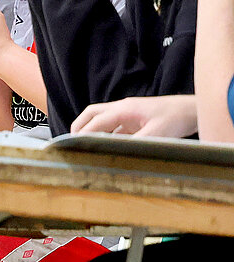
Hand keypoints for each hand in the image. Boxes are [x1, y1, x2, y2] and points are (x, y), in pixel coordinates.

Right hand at [73, 95, 198, 137]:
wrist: (192, 110)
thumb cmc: (177, 118)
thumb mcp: (156, 134)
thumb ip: (134, 143)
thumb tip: (116, 153)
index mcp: (124, 109)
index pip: (95, 122)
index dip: (81, 134)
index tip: (71, 146)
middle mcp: (122, 109)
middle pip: (91, 114)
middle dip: (79, 127)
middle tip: (70, 142)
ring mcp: (128, 113)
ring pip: (100, 119)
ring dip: (90, 130)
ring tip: (84, 145)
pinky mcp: (134, 120)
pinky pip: (113, 126)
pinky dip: (105, 134)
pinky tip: (106, 146)